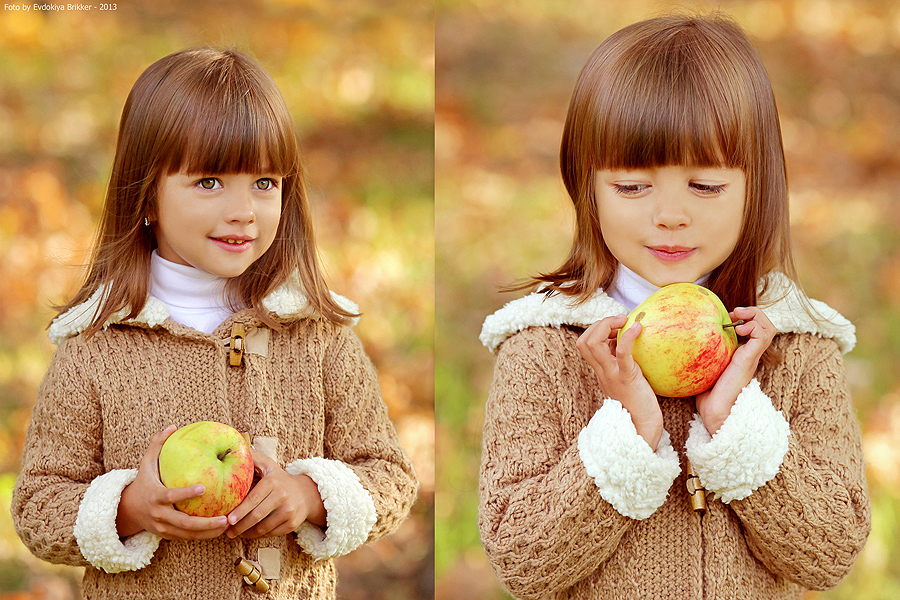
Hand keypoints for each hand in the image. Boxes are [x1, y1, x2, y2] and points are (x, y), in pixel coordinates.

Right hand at [116, 426, 229, 539]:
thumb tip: (173, 426)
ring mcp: (163, 527)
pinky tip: (221, 530)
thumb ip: (157, 444)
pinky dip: (204, 535)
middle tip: (226, 518)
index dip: (186, 493)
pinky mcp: (168, 535)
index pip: (171, 496)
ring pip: (188, 534)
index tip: (203, 488)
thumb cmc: (143, 482)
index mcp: (155, 496)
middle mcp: (159, 515)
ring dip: (209, 533)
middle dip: (206, 523)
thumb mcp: (146, 463)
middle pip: (184, 523)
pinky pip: (188, 537)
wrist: (127, 510)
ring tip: (229, 525)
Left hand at [225, 449, 325, 538]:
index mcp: (273, 482)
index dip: (239, 511)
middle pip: (257, 516)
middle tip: (227, 531)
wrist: (306, 493)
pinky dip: (258, 535)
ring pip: (263, 528)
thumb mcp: (269, 466)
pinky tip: (250, 533)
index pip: (253, 499)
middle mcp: (283, 496)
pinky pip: (271, 533)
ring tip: (236, 533)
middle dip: (239, 526)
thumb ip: (253, 458)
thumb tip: (236, 448)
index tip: (228, 519)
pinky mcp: (293, 524)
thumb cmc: (280, 480)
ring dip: (247, 533)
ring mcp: (289, 511)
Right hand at [577, 315, 662, 449]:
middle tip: (620, 321)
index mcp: (601, 372)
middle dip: (599, 324)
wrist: (642, 429)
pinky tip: (638, 328)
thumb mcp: (626, 380)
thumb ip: (621, 365)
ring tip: (625, 321)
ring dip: (607, 325)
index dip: (596, 329)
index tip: (616, 326)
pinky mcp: (627, 377)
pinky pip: (621, 352)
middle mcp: (602, 372)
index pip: (585, 344)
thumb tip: (626, 345)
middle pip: (584, 341)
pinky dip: (627, 336)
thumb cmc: (639, 405)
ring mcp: (612, 375)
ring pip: (593, 344)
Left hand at [696, 306, 775, 434]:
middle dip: (752, 312)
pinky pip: (763, 335)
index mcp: (739, 355)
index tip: (724, 316)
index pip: (751, 331)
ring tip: (739, 315)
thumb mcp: (702, 369)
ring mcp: (751, 356)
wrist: (716, 413)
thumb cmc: (706, 395)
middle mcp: (748, 354)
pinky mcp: (750, 359)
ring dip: (756, 315)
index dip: (742, 318)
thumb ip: (698, 356)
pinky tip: (738, 329)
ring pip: (768, 328)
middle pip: (764, 326)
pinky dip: (754, 326)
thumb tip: (677, 343)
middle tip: (734, 312)